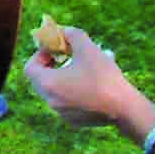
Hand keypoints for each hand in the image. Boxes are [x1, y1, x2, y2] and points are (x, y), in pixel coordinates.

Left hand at [22, 28, 139, 130]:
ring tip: (81, 70)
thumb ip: (71, 35)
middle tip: (67, 57)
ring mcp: (62, 114)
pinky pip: (66, 103)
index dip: (39, 55)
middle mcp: (50, 101)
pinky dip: (72, 93)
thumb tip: (63, 31)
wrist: (124, 108)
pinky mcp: (74, 122)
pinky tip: (90, 86)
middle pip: (40, 80)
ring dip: (63, 79)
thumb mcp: (87, 48)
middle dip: (51, 66)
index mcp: (48, 84)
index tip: (55, 51)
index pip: (29, 67)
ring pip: (54, 92)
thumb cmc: (104, 76)